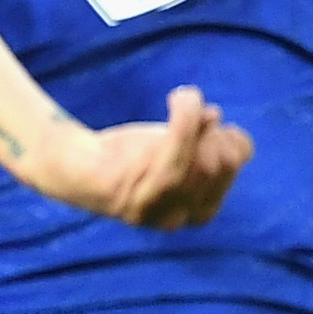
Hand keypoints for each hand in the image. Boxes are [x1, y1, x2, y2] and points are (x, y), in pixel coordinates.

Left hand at [31, 87, 253, 230]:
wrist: (78, 167)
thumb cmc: (132, 153)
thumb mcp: (176, 145)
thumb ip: (202, 136)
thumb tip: (212, 117)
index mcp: (201, 207)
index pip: (235, 162)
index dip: (228, 132)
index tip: (207, 120)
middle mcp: (183, 216)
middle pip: (219, 162)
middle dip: (209, 129)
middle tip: (186, 111)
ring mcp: (158, 212)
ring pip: (200, 161)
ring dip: (195, 119)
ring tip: (182, 98)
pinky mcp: (135, 201)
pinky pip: (173, 161)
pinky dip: (183, 121)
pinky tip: (179, 97)